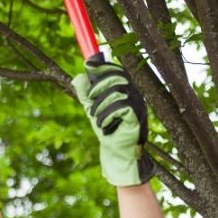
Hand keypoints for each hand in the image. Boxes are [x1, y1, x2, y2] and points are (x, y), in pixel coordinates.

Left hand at [72, 57, 153, 186]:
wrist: (115, 152)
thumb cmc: (106, 129)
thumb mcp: (92, 109)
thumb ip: (85, 93)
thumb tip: (78, 76)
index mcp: (125, 90)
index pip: (117, 70)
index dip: (103, 66)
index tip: (88, 65)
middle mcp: (134, 95)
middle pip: (117, 77)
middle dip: (98, 87)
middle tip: (90, 100)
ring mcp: (138, 105)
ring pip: (117, 91)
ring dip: (100, 105)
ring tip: (96, 118)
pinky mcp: (137, 116)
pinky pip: (121, 107)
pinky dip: (107, 115)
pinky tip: (104, 125)